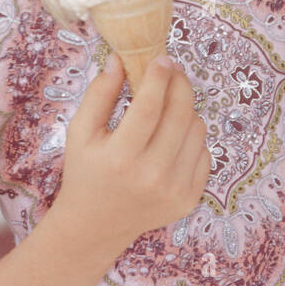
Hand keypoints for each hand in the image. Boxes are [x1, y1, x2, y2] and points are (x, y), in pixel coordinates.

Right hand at [54, 52, 210, 252]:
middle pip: (181, 113)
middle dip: (180, 84)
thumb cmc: (86, 173)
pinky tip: (172, 137)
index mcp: (121, 157)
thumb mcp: (80, 132)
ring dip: (186, 110)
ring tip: (167, 108)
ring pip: (197, 129)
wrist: (95, 227)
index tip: (162, 58)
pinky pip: (204, 152)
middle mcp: (152, 175)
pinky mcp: (190, 198)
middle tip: (172, 71)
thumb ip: (99, 93)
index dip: (159, 76)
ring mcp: (175, 190)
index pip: (151, 105)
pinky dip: (191, 137)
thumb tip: (119, 59)